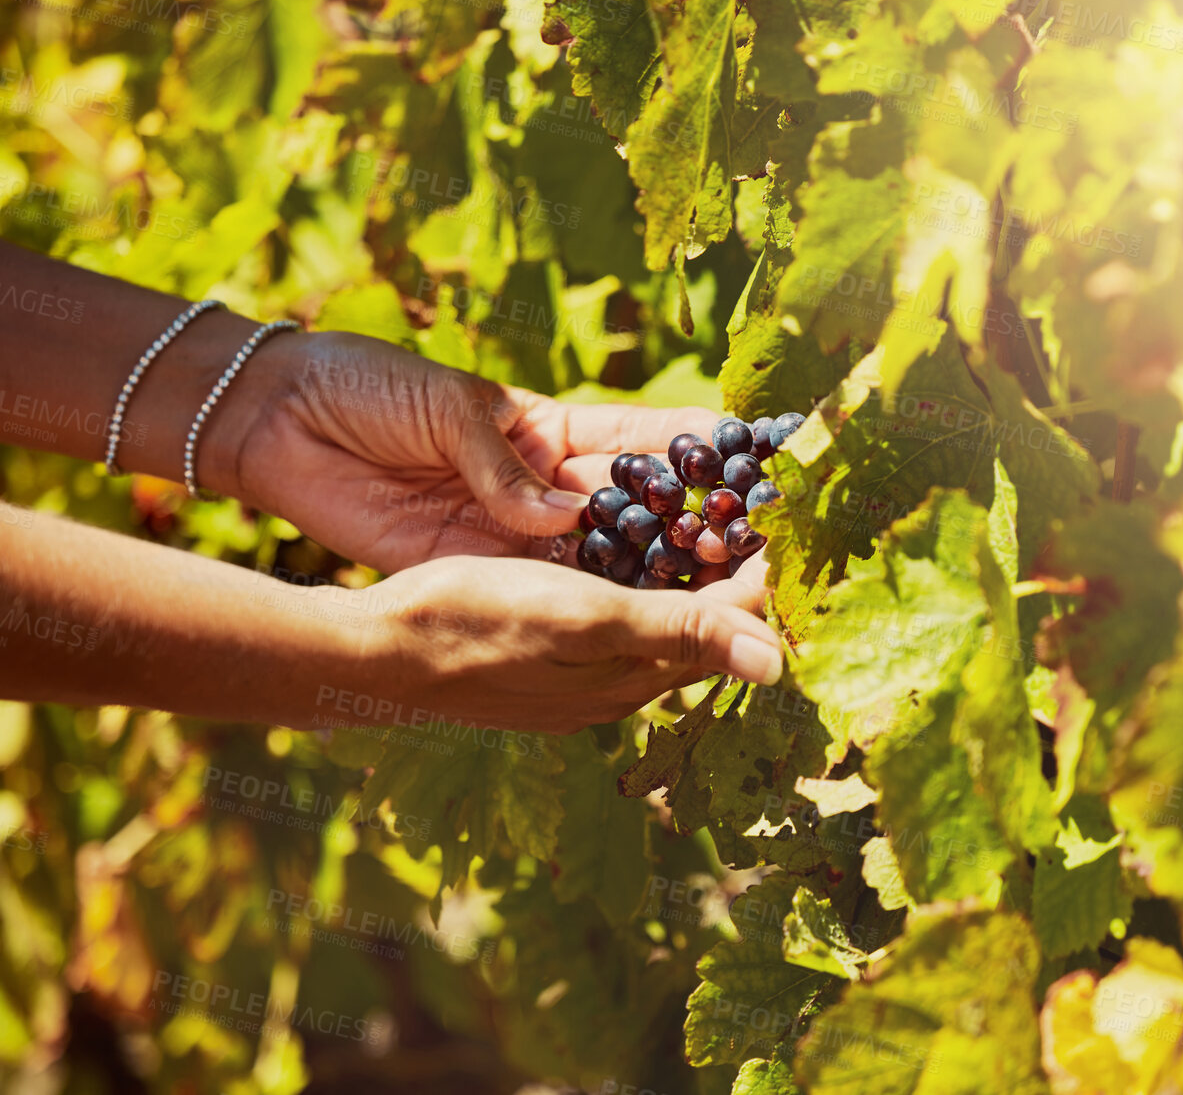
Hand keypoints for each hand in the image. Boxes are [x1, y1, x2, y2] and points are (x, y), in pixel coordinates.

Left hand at [206, 330, 719, 574]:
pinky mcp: (476, 568)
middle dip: (696, 529)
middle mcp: (550, 486)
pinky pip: (544, 592)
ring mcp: (519, 533)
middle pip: (640, 512)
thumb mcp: (450, 407)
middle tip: (753, 551)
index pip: (648, 441)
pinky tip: (634, 622)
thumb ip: (505, 464)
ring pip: (605, 561)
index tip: (768, 464)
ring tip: (715, 594)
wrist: (281, 421)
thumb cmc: (370, 388)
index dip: (706, 452)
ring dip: (654, 577)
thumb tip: (564, 519)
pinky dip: (587, 607)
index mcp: (554, 427)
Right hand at [353, 554, 784, 732]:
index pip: (730, 623)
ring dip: (694, 579)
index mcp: (637, 675)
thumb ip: (682, 634)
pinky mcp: (548, 660)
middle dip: (738, 576)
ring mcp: (581, 677)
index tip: (790, 518)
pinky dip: (644, 585)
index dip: (763, 574)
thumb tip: (778, 664)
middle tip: (765, 511)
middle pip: (703, 627)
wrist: (377, 650)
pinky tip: (640, 554)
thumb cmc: (479, 620)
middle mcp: (619, 685)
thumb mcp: (586, 617)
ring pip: (662, 624)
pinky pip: (618, 621)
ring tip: (717, 521)